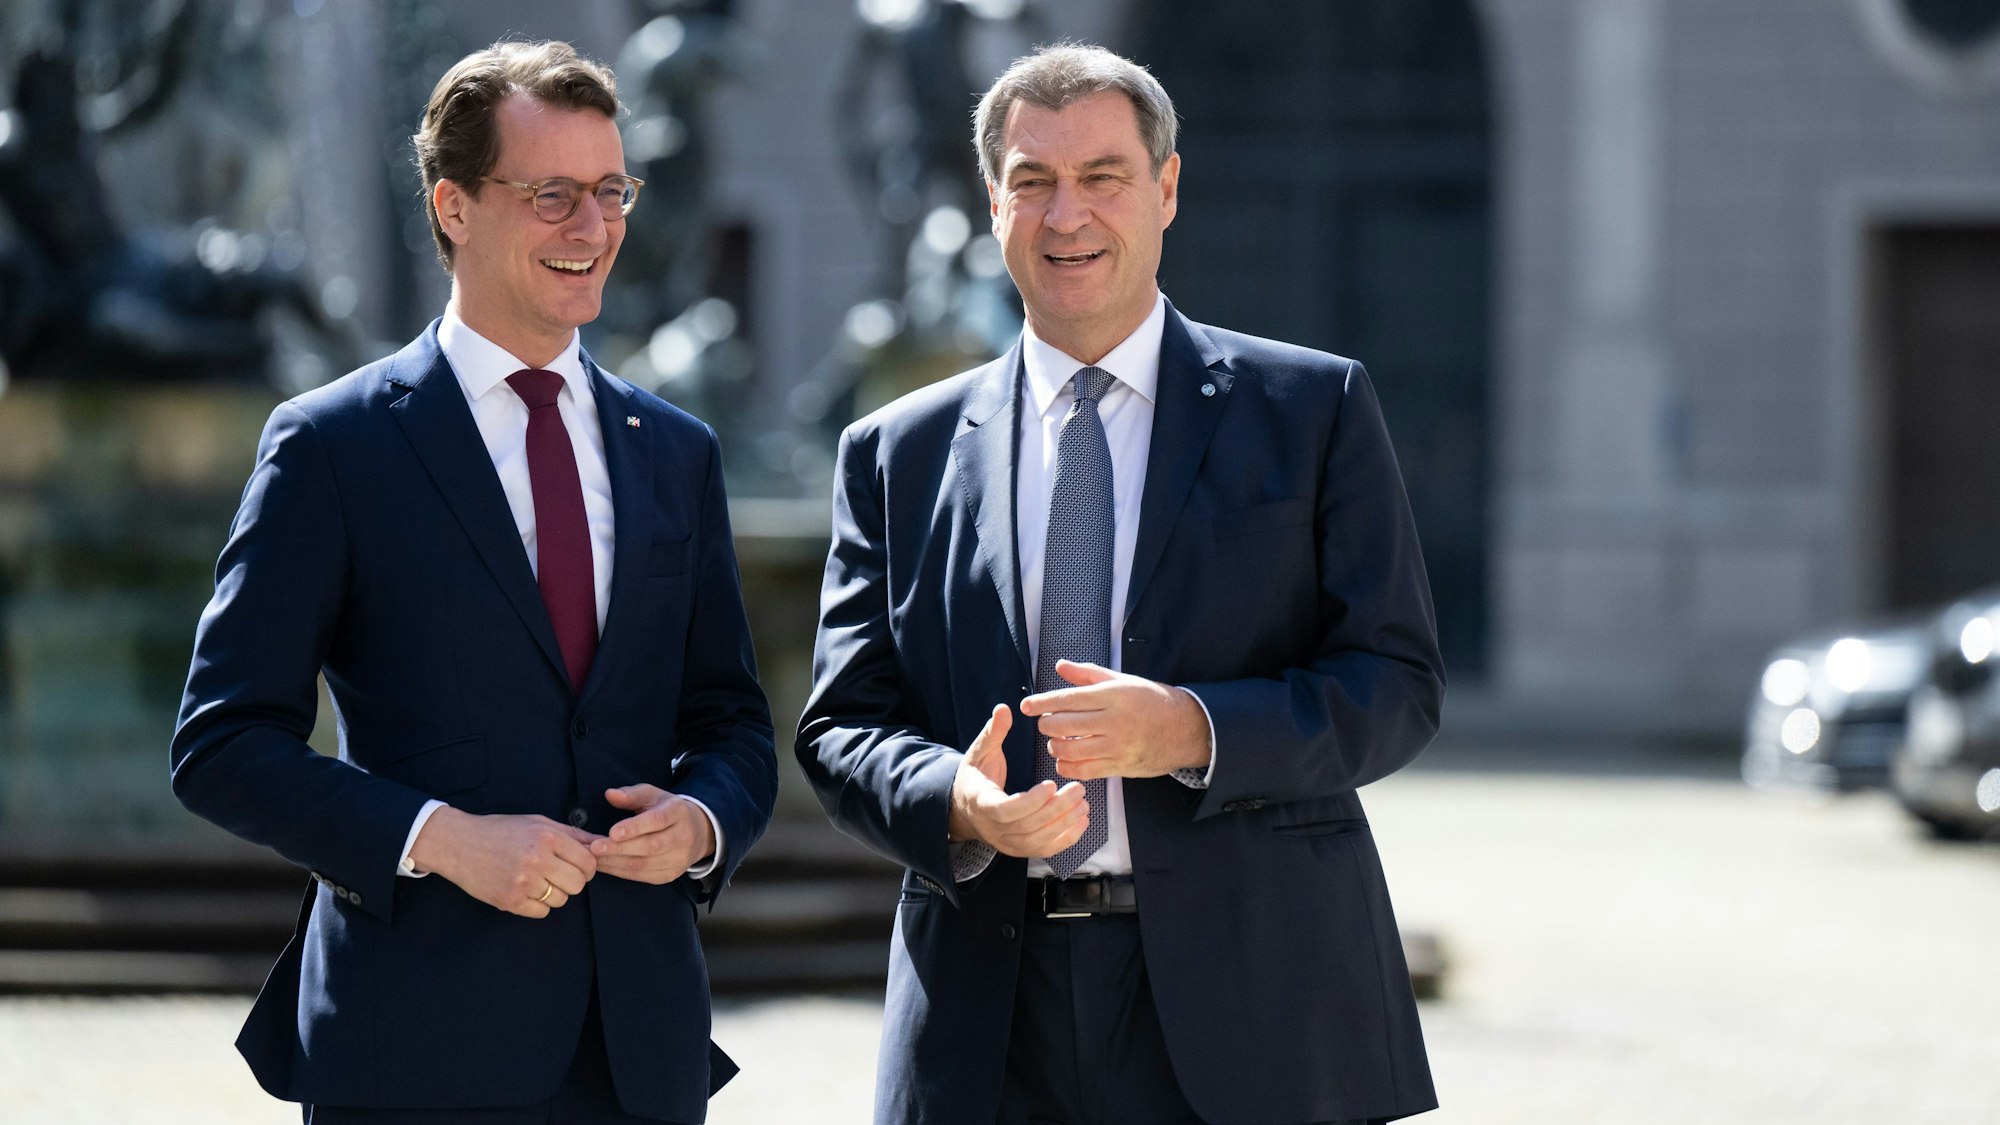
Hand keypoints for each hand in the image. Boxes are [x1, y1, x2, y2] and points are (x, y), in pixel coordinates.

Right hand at [408, 807, 599, 917]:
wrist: (458, 844)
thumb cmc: (500, 830)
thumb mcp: (538, 822)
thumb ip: (572, 834)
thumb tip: (603, 843)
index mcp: (547, 837)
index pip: (588, 862)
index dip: (587, 866)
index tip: (577, 865)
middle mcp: (537, 860)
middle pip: (578, 884)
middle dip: (573, 881)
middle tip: (558, 873)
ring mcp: (522, 883)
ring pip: (561, 900)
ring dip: (555, 893)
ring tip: (537, 879)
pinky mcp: (509, 901)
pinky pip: (542, 912)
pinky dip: (538, 904)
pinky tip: (526, 890)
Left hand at [589, 784, 716, 884]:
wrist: (697, 832)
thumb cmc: (667, 810)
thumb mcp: (652, 795)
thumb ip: (631, 794)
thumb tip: (610, 794)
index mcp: (678, 812)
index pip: (657, 821)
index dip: (635, 827)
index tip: (612, 832)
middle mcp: (683, 837)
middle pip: (650, 846)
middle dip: (620, 848)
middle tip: (594, 848)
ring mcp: (679, 859)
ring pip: (644, 865)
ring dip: (616, 862)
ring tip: (594, 857)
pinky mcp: (670, 874)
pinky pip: (642, 876)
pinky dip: (620, 872)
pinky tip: (605, 865)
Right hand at [947, 703, 1090, 857]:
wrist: (965, 809)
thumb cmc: (976, 777)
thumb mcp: (979, 752)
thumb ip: (993, 733)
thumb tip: (1003, 709)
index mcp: (982, 803)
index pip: (1006, 810)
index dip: (1031, 801)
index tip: (1051, 784)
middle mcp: (994, 829)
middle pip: (1028, 826)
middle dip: (1057, 809)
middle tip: (1078, 789)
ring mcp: (1008, 843)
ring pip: (1038, 842)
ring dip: (1064, 825)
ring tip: (1083, 804)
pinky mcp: (1020, 849)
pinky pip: (1044, 850)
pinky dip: (1065, 839)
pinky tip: (1082, 822)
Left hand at [1019, 660, 1212, 779]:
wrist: (1185, 729)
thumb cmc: (1151, 700)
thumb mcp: (1122, 681)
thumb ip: (1088, 675)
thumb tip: (1060, 666)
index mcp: (1114, 696)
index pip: (1068, 699)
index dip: (1042, 703)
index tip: (1026, 705)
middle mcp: (1114, 722)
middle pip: (1064, 726)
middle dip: (1047, 724)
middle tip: (1046, 722)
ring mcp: (1117, 747)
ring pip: (1070, 751)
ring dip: (1055, 746)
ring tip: (1057, 740)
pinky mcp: (1120, 766)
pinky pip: (1084, 771)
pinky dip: (1067, 766)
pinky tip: (1065, 758)